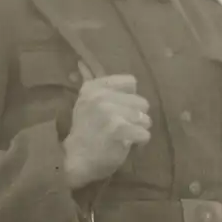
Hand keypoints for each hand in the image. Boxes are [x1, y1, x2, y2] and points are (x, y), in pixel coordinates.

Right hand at [63, 62, 150, 188]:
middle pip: (141, 101)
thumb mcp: (86, 102)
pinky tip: (127, 143)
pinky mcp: (119, 130)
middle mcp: (101, 96)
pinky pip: (145, 133)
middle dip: (136, 116)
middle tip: (123, 126)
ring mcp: (110, 113)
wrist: (77, 159)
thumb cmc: (85, 130)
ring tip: (125, 135)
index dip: (130, 97)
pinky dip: (140, 141)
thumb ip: (92, 82)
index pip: (131, 82)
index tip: (120, 108)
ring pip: (145, 118)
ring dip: (139, 129)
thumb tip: (82, 61)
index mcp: (94, 87)